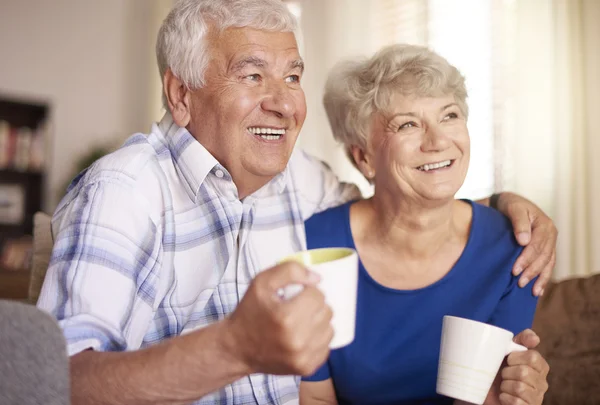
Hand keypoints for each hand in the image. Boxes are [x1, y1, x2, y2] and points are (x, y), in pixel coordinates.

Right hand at [227, 261, 333, 375]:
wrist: (237, 348)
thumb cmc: (249, 312)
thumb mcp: (261, 282)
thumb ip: (289, 270)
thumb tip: (317, 278)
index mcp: (286, 317)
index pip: (317, 295)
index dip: (307, 291)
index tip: (294, 296)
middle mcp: (297, 340)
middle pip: (326, 311)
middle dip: (314, 306)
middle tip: (297, 308)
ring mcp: (303, 357)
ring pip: (329, 329)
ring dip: (318, 322)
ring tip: (300, 322)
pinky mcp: (306, 368)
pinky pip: (326, 346)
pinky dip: (317, 339)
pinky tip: (301, 336)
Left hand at [490, 329, 548, 404]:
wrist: (485, 391)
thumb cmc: (497, 370)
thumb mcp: (507, 352)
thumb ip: (521, 341)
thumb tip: (535, 338)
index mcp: (540, 366)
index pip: (533, 357)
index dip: (515, 357)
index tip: (508, 360)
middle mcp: (542, 383)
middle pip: (524, 372)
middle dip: (507, 372)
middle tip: (503, 374)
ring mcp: (537, 398)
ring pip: (519, 387)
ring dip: (505, 386)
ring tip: (503, 386)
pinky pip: (516, 402)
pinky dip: (505, 398)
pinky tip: (504, 397)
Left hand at [496, 192, 556, 295]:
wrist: (508, 203)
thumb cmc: (510, 205)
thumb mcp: (513, 208)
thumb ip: (519, 223)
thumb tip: (524, 241)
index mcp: (545, 225)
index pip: (537, 246)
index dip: (526, 259)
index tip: (514, 270)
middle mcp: (551, 235)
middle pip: (543, 257)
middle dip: (532, 271)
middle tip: (519, 282)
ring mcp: (549, 243)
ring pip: (547, 263)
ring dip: (539, 278)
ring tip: (531, 292)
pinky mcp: (545, 249)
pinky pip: (547, 265)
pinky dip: (543, 278)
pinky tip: (538, 290)